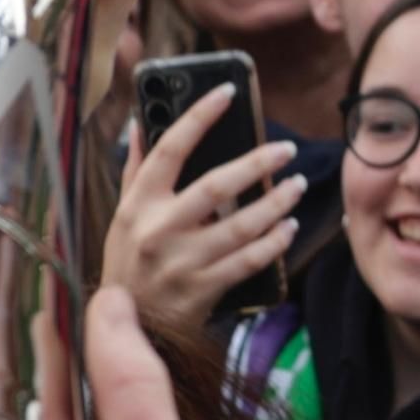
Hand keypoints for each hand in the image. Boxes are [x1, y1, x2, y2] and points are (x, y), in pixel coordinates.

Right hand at [108, 89, 305, 352]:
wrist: (129, 327)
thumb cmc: (128, 261)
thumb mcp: (122, 214)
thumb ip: (135, 168)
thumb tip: (140, 120)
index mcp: (139, 204)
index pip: (169, 149)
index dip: (198, 117)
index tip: (226, 92)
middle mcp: (160, 230)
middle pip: (215, 187)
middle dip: (256, 163)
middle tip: (287, 149)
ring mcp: (183, 262)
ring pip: (240, 227)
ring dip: (275, 203)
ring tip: (297, 185)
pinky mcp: (204, 289)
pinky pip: (248, 261)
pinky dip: (273, 243)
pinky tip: (288, 227)